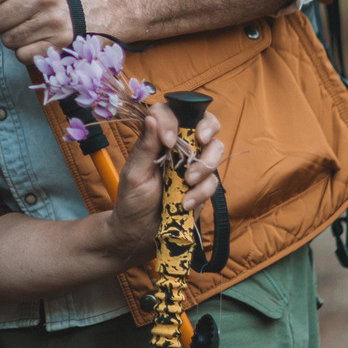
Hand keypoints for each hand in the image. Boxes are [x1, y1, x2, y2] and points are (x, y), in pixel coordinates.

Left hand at [109, 104, 223, 268]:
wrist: (139, 234)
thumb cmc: (132, 200)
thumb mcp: (135, 172)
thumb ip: (146, 146)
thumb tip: (153, 116)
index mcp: (157, 138)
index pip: (171, 113)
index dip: (173, 120)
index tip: (167, 139)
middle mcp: (178, 148)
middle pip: (204, 123)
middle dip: (208, 128)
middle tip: (201, 140)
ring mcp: (193, 166)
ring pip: (215, 150)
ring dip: (205, 165)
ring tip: (187, 182)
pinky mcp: (203, 187)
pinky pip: (213, 182)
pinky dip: (201, 192)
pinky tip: (185, 203)